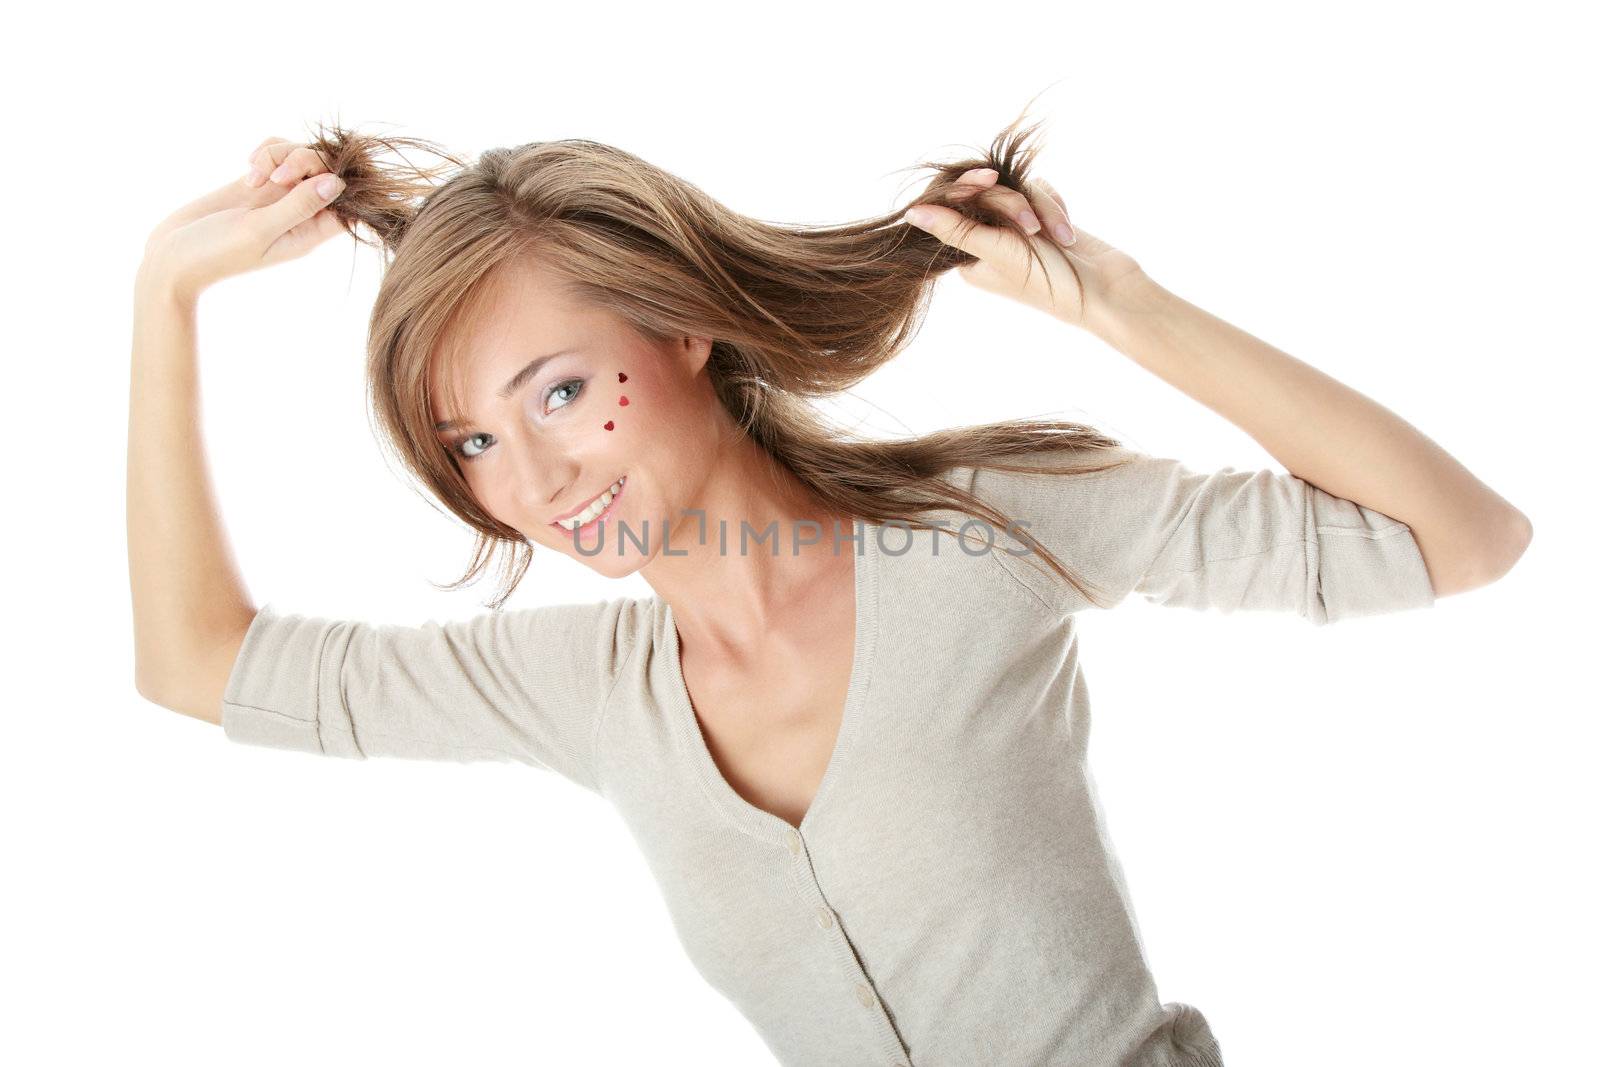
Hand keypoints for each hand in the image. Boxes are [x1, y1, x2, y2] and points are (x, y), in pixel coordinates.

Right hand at [138, 137, 347, 301]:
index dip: (344, 181)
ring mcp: (279, 195)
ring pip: (300, 154)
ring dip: (279, 155)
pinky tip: (248, 170)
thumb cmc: (215, 253)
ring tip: (253, 177)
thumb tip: (337, 183)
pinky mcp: (258, 182)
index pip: (349, 203)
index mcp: (310, 233)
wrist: (173, 255)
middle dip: (305, 160)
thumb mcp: (258, 231)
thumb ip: (298, 207)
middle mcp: (300, 212)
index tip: (319, 176)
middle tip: (276, 177)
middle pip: (327, 170)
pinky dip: (266, 153)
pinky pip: (277, 152)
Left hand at [901, 168, 1148, 329]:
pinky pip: (1038, 189)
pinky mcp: (1040, 215)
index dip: (966, 188)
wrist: (1105, 289)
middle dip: (1012, 202)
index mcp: (967, 257)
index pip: (950, 207)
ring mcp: (1015, 227)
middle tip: (1031, 227)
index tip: (987, 180)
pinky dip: (1054, 206)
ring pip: (1015, 187)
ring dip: (1040, 207)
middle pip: (983, 192)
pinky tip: (1067, 231)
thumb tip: (911, 214)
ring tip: (1059, 238)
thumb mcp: (998, 254)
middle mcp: (987, 240)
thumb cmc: (1047, 282)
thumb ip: (956, 230)